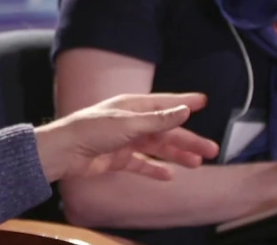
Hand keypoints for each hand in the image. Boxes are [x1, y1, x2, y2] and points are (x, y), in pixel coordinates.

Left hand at [33, 93, 218, 182]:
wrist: (65, 151)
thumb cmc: (94, 130)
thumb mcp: (129, 123)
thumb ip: (158, 120)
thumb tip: (184, 110)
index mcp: (133, 106)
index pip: (165, 103)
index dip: (185, 103)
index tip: (204, 101)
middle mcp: (132, 122)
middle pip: (166, 130)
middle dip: (188, 139)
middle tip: (212, 149)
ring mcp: (126, 141)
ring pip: (157, 148)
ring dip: (177, 155)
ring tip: (197, 163)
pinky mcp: (118, 159)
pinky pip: (142, 164)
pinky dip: (155, 169)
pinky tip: (169, 175)